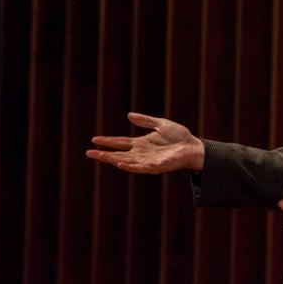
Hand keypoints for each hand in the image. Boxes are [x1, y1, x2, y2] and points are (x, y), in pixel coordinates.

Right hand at [85, 112, 203, 173]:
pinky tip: (120, 163)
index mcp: (142, 143)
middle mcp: (142, 153)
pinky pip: (140, 167)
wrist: (193, 146)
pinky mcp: (156, 166)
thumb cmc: (180, 136)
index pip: (121, 143)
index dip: (108, 141)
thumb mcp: (161, 124)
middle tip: (89, 153)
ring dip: (113, 160)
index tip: (94, 139)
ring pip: (126, 161)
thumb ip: (146, 121)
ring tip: (101, 157)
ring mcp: (148, 161)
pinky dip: (130, 166)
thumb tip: (129, 115)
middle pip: (119, 154)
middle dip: (104, 154)